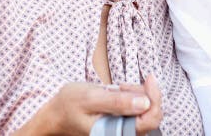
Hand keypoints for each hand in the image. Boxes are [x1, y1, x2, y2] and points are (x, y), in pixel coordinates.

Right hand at [15, 74, 162, 135]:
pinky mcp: (123, 123)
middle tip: (122, 86)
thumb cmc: (70, 105)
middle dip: (144, 94)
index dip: (155, 97)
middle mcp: (122, 134)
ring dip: (138, 94)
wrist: (56, 114)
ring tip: (117, 89)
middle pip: (152, 114)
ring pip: (146, 109)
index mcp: (115, 132)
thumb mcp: (91, 98)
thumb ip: (117, 102)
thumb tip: (145, 103)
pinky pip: (139, 108)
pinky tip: (119, 92)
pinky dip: (133, 96)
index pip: (150, 119)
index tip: (149, 79)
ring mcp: (123, 129)